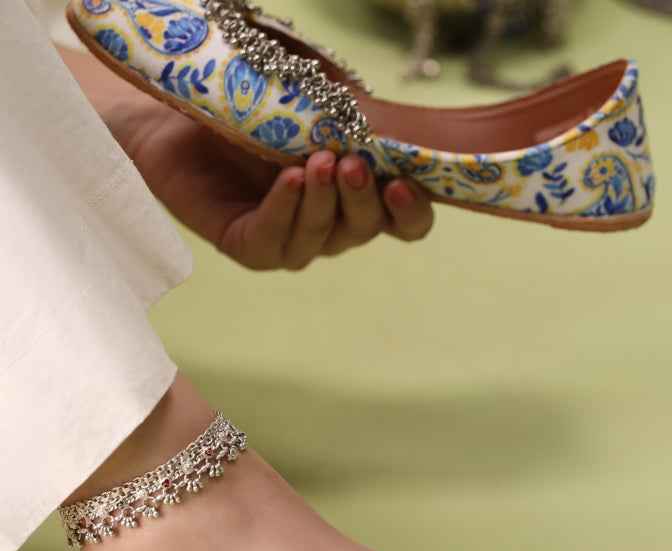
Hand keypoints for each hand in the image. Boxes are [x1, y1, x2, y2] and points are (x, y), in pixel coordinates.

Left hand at [60, 48, 434, 271]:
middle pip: (366, 229)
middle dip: (364, 199)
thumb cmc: (254, 102)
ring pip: (323, 238)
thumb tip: (393, 118)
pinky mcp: (250, 248)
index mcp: (356, 198)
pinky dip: (285, 210)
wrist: (178, 110)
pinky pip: (275, 241)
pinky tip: (289, 178)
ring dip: (324, 203)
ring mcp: (291, 241)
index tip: (404, 182)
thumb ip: (352, 115)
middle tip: (352, 162)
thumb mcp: (313, 100)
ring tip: (319, 162)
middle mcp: (331, 226)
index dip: (412, 211)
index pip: (404, 223)